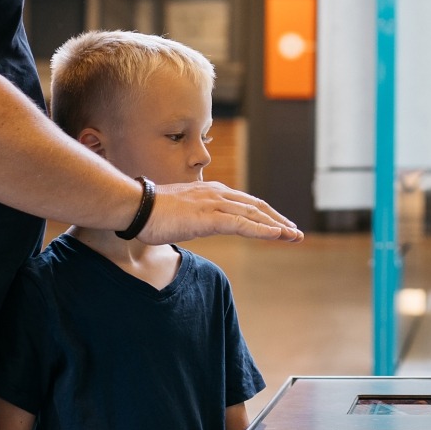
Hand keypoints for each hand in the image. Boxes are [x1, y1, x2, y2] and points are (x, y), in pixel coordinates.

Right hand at [137, 181, 304, 244]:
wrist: (134, 207)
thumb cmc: (151, 212)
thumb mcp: (180, 212)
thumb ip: (194, 215)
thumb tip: (196, 222)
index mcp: (212, 193)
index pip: (246, 203)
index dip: (266, 214)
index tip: (280, 225)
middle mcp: (218, 195)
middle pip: (256, 207)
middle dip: (278, 220)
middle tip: (295, 232)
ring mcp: (214, 205)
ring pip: (254, 215)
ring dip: (277, 226)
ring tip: (294, 235)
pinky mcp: (209, 217)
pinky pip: (242, 224)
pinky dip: (262, 230)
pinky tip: (277, 236)